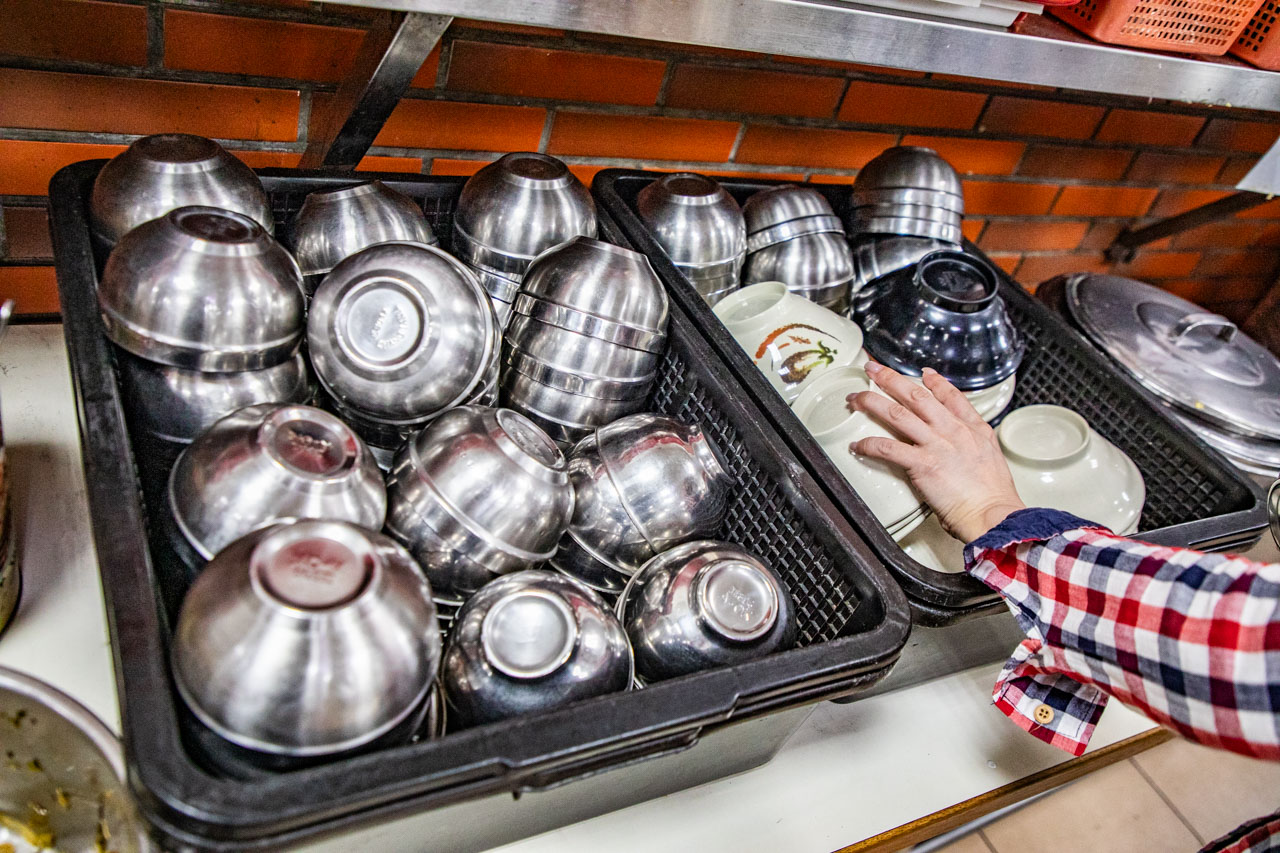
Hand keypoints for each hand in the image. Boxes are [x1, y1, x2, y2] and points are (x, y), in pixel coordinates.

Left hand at [847, 363, 1024, 542]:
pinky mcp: (922, 464)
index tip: (923, 373)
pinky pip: (888, 448)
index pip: (951, 396)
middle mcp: (953, 431)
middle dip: (891, 379)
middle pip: (917, 396)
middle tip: (874, 370)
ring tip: (857, 398)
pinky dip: (869, 445)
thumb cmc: (994, 496)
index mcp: (973, 428)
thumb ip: (975, 446)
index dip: (934, 381)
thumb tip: (962, 450)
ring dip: (872, 402)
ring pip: (897, 413)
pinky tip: (857, 445)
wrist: (994, 513)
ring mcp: (936, 445)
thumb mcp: (992, 458)